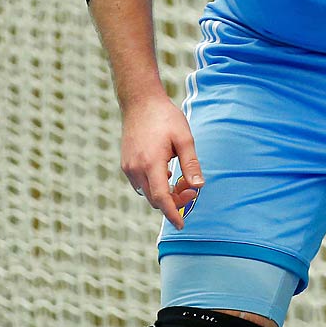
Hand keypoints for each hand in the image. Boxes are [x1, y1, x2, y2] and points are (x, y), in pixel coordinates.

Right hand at [119, 94, 203, 229]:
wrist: (140, 102)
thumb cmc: (165, 118)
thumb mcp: (184, 138)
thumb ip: (191, 164)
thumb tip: (199, 187)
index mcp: (151, 163)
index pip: (162, 198)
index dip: (172, 213)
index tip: (182, 225)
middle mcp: (136, 169)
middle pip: (155, 199)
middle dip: (173, 201)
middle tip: (190, 191)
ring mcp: (128, 167)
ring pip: (147, 193)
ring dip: (163, 194)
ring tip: (179, 179)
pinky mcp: (126, 164)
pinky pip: (140, 184)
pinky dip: (154, 186)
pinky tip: (166, 172)